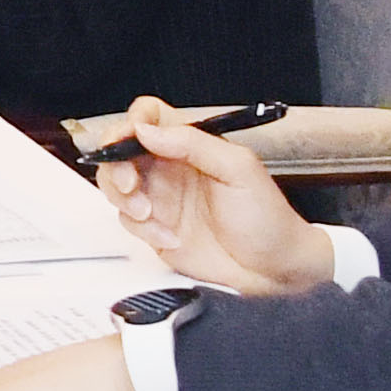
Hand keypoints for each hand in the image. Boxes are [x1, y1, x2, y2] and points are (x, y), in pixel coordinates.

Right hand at [92, 97, 340, 293]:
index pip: (150, 118)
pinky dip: (142, 229)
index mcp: (192, 146)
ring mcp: (162, 199)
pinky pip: (128, 221)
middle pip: (121, 150)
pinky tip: (170, 237)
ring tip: (148, 213)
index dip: (133, 123)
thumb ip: (194, 143)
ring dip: (124, 198)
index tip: (131, 139)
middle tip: (131, 184)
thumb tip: (149, 130)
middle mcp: (171, 169)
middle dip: (116, 165)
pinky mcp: (156, 230)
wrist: (274, 271)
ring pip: (116, 185)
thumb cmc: (269, 220)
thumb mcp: (239, 170)